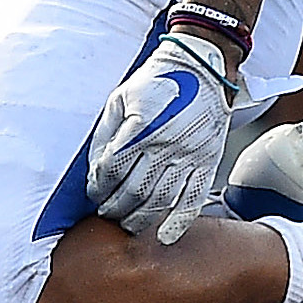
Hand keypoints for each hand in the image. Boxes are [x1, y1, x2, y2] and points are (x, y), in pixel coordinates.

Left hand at [86, 32, 236, 244]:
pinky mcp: (208, 160)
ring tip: (127, 223)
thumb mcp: (122, 97)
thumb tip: (96, 167)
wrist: (202, 67)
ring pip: (160, 200)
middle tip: (106, 212)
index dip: (98, 185)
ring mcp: (190, 154)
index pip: (112, 168)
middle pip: (133, 190)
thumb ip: (107, 132)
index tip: (94, 191)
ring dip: (139, 218)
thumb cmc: (159, 81)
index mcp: (141, 126)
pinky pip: (193, 199)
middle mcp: (166, 143)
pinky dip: (178, 222)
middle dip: (114, 207)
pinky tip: (164, 235)